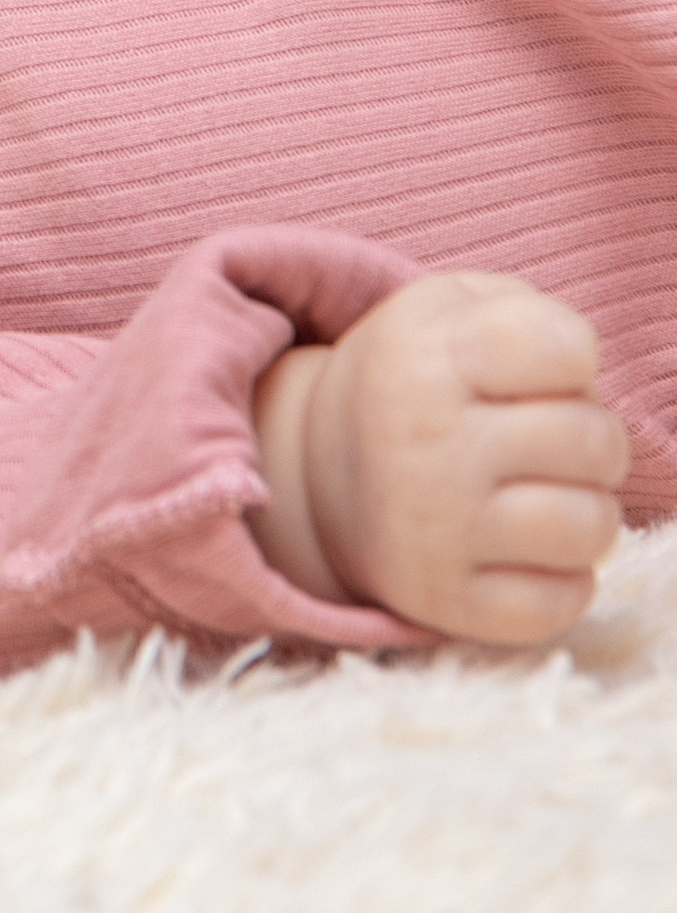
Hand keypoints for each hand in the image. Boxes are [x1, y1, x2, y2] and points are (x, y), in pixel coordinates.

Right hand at [252, 273, 628, 643]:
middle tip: (554, 443)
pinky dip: (566, 579)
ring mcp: (435, 531)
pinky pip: (564, 603)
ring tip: (551, 497)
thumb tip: (585, 370)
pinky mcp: (447, 603)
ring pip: (589, 528)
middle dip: (595, 440)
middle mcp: (426, 441)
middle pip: (593, 441)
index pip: (565, 348)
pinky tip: (531, 552)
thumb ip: (526, 308)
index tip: (544, 369)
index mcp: (424, 356)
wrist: (317, 474)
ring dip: (590, 513)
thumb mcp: (445, 308)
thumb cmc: (414, 381)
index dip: (574, 357)